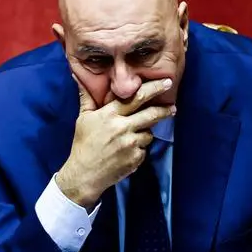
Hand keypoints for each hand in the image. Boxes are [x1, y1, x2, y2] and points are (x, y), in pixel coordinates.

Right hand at [55, 76, 175, 209]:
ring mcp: (130, 144)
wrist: (84, 174)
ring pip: (149, 133)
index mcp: (109, 114)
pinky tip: (127, 151)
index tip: (167, 82)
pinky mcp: (135, 158)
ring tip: (132, 137)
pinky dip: (139, 149)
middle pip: (151, 114)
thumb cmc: (83, 144)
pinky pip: (144, 149)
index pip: (136, 97)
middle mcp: (122, 127)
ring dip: (144, 133)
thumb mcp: (83, 119)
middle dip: (165, 110)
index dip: (154, 88)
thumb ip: (87, 97)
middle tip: (173, 107)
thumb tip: (79, 76)